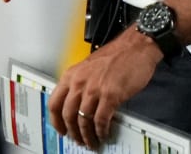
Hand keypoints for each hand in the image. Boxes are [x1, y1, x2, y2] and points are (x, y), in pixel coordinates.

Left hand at [50, 28, 161, 148]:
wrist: (135, 47)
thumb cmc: (116, 55)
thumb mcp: (88, 67)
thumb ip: (81, 84)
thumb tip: (78, 105)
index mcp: (72, 74)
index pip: (54, 102)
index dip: (56, 121)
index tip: (61, 130)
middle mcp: (79, 82)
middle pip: (67, 114)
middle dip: (72, 132)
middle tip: (78, 140)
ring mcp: (94, 89)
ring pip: (83, 120)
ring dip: (87, 135)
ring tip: (92, 142)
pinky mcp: (110, 95)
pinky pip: (101, 120)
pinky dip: (101, 131)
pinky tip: (104, 134)